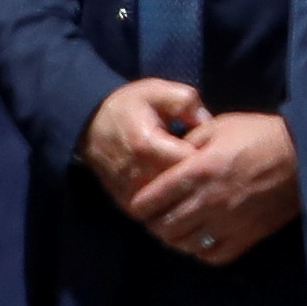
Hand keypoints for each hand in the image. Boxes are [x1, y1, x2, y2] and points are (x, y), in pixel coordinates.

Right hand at [78, 76, 202, 204]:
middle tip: (213, 171)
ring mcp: (131, 193)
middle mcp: (138, 174)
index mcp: (148, 145)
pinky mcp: (127, 204)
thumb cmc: (129, 105)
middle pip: (184, 190)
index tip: (217, 152)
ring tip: (199, 183)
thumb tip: (211, 126)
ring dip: (187, 197)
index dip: (210, 160)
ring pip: (172, 206)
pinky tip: (182, 194)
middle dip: (202, 182)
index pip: (191, 164)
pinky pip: (158, 214)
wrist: (89, 124)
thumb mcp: (158, 91)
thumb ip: (188, 104)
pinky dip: (172, 207)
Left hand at [124, 107, 299, 265]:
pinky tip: (200, 239)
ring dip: (174, 238)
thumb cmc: (260, 135)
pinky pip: (212, 256)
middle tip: (155, 217)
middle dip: (152, 223)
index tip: (140, 203)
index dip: (139, 204)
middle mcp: (208, 201)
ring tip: (175, 229)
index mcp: (197, 171)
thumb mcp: (217, 126)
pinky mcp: (247, 237)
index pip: (150, 201)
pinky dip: (200, 251)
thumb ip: (187, 143)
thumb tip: (165, 156)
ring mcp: (227, 223)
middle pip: (162, 227)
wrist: (304, 155)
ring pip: (183, 245)